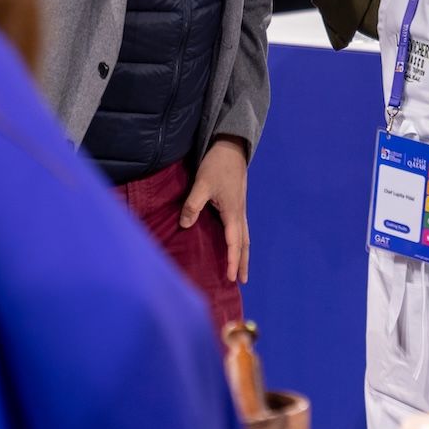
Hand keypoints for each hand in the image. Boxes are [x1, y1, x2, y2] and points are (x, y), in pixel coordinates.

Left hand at [181, 138, 249, 283]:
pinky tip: (234, 244)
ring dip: (243, 253)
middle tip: (241, 281)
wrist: (231, 147)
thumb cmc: (217, 165)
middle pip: (244, 243)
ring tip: (241, 268)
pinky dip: (240, 242)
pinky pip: (240, 229)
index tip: (231, 278)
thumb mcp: (202, 184)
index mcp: (233, 212)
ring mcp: (240, 209)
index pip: (234, 243)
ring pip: (244, 236)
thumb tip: (184, 225)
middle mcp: (239, 213)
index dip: (233, 261)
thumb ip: (193, 205)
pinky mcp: (236, 204)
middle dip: (243, 262)